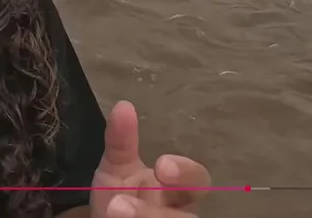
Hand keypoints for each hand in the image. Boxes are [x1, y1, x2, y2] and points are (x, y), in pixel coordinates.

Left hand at [89, 101, 209, 217]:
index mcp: (175, 189)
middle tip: (120, 204)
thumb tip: (123, 105)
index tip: (161, 166)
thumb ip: (120, 141)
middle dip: (157, 213)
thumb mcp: (116, 169)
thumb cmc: (119, 195)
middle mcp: (179, 212)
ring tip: (114, 212)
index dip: (186, 172)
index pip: (197, 180)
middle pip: (188, 217)